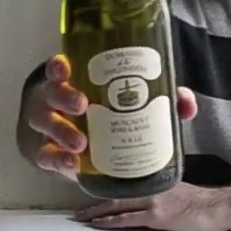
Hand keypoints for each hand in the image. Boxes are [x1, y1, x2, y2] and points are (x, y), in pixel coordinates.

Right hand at [19, 54, 197, 179]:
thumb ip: (157, 98)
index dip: (58, 66)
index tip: (66, 68)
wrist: (66, 134)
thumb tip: (186, 104)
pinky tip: (72, 164)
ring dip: (62, 132)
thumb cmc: (100, 109)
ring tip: (80, 142)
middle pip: (51, 93)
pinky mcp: (47, 153)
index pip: (57, 68)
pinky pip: (46, 156)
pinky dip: (58, 160)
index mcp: (70, 80)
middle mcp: (53, 100)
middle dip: (64, 97)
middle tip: (83, 105)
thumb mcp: (121, 99)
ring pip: (45, 124)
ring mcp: (47, 127)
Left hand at [73, 183, 230, 230]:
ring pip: (116, 205)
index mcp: (154, 182)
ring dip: (95, 212)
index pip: (124, 185)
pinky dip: (110, 221)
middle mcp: (150, 188)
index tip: (88, 194)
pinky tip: (97, 224)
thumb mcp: (178, 190)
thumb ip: (160, 192)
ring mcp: (153, 201)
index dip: (104, 190)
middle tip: (75, 211)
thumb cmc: (202, 203)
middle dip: (93, 203)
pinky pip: (127, 219)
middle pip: (114, 194)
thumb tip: (147, 199)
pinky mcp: (157, 216)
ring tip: (80, 218)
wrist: (218, 207)